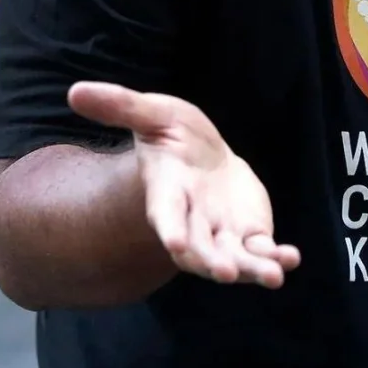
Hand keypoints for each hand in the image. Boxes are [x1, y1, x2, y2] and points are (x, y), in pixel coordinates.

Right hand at [68, 82, 300, 287]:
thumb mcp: (152, 114)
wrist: (204, 159)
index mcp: (167, 194)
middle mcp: (193, 222)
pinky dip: (276, 257)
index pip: (166, 215)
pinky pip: (262, 251)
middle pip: (200, 248)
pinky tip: (291, 259)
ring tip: (273, 276)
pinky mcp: (250, 234)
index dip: (171, 229)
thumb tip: (76, 91)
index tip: (175, 245)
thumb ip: (122, 107)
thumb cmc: (173, 136)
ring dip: (252, 269)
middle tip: (224, 272)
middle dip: (211, 260)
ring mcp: (222, 233)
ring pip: (235, 258)